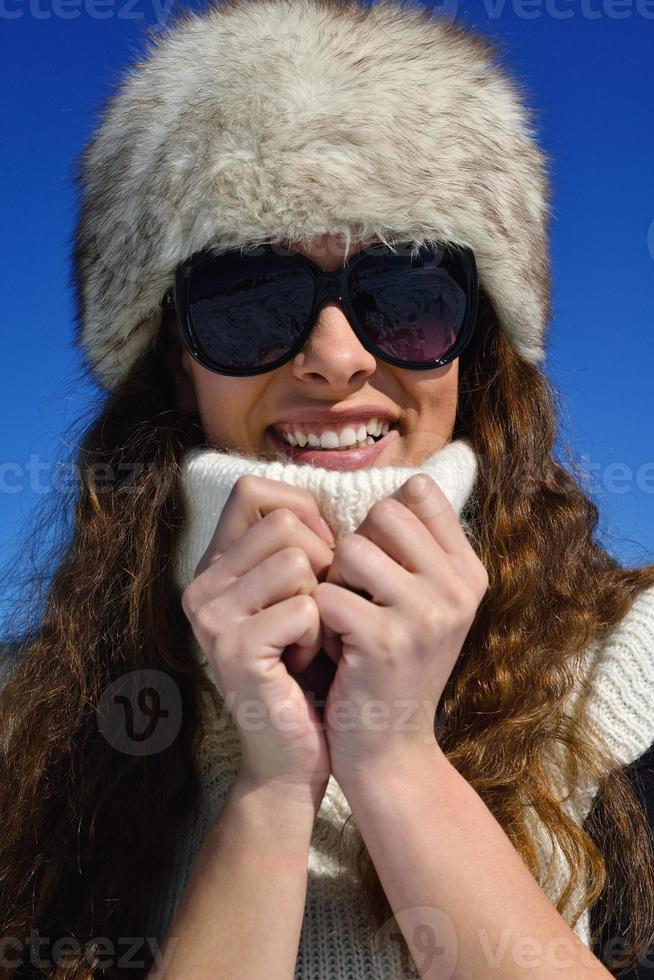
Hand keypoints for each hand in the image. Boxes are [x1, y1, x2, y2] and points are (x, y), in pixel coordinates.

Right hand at [181, 475, 335, 809]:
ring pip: (298, 561)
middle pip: (286, 522)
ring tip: (306, 641)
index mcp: (216, 564)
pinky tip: (302, 666)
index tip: (320, 557)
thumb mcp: (300, 593)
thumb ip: (301, 543)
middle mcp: (202, 583)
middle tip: (314, 613)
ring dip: (322, 604)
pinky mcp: (233, 647)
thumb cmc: (308, 667)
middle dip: (323, 564)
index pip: (254, 490)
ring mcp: (211, 615)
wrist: (292, 752)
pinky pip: (305, 607)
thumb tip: (329, 497)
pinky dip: (320, 637)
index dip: (303, 513)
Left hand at [311, 473, 487, 786]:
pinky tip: (332, 648)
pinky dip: (317, 619)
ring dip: (333, 582)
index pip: (418, 493)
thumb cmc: (394, 666)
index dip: (382, 520)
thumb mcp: (425, 603)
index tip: (377, 565)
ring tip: (344, 621)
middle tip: (355, 596)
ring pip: (351, 548)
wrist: (390, 751)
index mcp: (469, 572)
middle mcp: (458, 588)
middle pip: (381, 513)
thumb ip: (418, 549)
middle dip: (354, 549)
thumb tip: (400, 487)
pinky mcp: (385, 641)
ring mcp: (426, 614)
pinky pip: (327, 592)